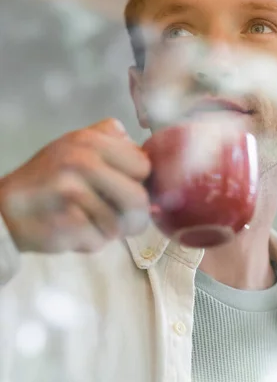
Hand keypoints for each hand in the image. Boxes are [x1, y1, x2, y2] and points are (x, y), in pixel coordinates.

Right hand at [0, 119, 150, 252]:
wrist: (6, 209)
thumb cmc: (50, 181)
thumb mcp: (78, 148)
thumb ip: (116, 148)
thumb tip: (155, 175)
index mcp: (91, 139)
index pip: (144, 166)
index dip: (139, 182)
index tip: (124, 189)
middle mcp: (83, 161)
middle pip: (139, 198)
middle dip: (132, 215)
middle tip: (115, 217)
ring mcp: (74, 191)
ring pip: (121, 225)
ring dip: (110, 231)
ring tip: (88, 221)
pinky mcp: (68, 221)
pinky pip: (100, 240)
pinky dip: (91, 241)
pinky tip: (73, 230)